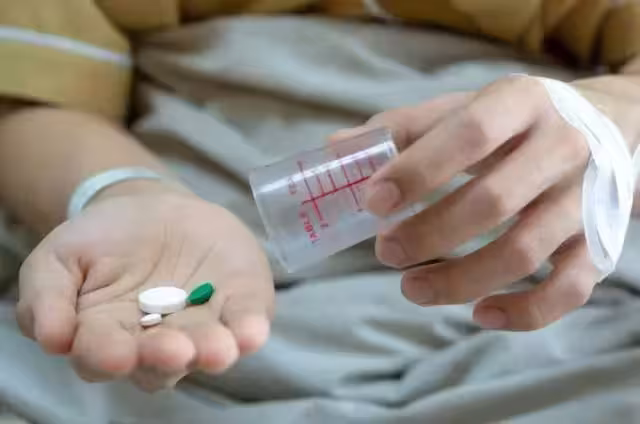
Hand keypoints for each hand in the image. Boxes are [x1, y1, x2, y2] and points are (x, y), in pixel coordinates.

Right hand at [16, 184, 273, 390]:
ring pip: (207, 350)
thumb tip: (51, 339)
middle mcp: (157, 342)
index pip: (104, 356)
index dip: (108, 357)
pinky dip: (250, 329)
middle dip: (166, 359)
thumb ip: (46, 297)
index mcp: (107, 336)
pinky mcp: (238, 304)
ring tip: (218, 348)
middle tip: (173, 350)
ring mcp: (201, 326)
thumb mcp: (59, 258)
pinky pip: (246, 321)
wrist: (151, 207)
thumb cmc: (101, 240)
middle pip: (160, 364)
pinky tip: (251, 331)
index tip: (115, 353)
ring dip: (213, 352)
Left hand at [333, 75, 638, 330]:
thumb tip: (334, 150)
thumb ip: (402, 129)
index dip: (416, 171)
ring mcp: (585, 200)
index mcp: (521, 103)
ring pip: (523, 253)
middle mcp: (562, 149)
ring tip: (411, 288)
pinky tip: (479, 313)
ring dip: (458, 281)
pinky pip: (568, 290)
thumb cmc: (511, 122)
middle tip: (385, 251)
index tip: (371, 202)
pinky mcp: (598, 243)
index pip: (469, 135)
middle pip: (492, 203)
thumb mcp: (463, 108)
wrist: (604, 125)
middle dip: (428, 235)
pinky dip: (523, 313)